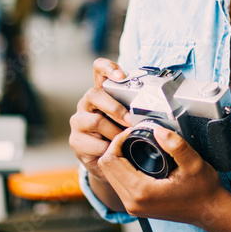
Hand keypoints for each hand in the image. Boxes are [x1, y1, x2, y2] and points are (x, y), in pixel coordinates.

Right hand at [69, 58, 132, 184]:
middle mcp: (86, 104)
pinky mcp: (76, 141)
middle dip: (115, 108)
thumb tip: (154, 108)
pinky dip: (109, 149)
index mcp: (101, 94)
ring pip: (95, 121)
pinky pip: (94, 143)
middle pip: (94, 94)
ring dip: (115, 132)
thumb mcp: (128, 119)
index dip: (108, 68)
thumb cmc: (119, 136)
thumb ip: (135, 110)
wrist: (107, 164)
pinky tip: (115, 151)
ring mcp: (79, 122)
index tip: (121, 76)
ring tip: (124, 140)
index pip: (98, 70)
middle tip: (130, 121)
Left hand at [99, 123, 225, 228]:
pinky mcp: (136, 207)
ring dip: (117, 158)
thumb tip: (158, 130)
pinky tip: (135, 159)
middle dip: (115, 148)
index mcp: (141, 192)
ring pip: (110, 176)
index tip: (132, 132)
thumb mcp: (194, 163)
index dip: (117, 141)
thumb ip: (175, 145)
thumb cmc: (203, 191)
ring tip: (133, 146)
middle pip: (106, 168)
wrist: (209, 211)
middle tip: (132, 136)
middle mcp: (132, 202)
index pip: (110, 161)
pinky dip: (122, 169)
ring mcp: (133, 207)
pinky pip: (118, 184)